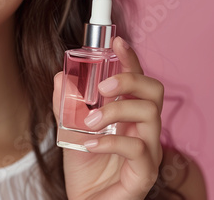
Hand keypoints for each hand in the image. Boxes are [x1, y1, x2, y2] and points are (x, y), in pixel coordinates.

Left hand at [53, 36, 163, 199]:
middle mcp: (143, 128)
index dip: (129, 58)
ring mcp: (148, 150)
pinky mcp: (145, 173)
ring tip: (89, 121)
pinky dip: (110, 142)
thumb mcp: (70, 129)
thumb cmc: (84, 165)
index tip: (116, 41)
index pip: (136, 80)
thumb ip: (66, 104)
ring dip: (114, 111)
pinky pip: (138, 149)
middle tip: (103, 86)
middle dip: (129, 80)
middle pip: (154, 91)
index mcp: (128, 114)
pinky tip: (89, 145)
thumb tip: (60, 76)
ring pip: (149, 116)